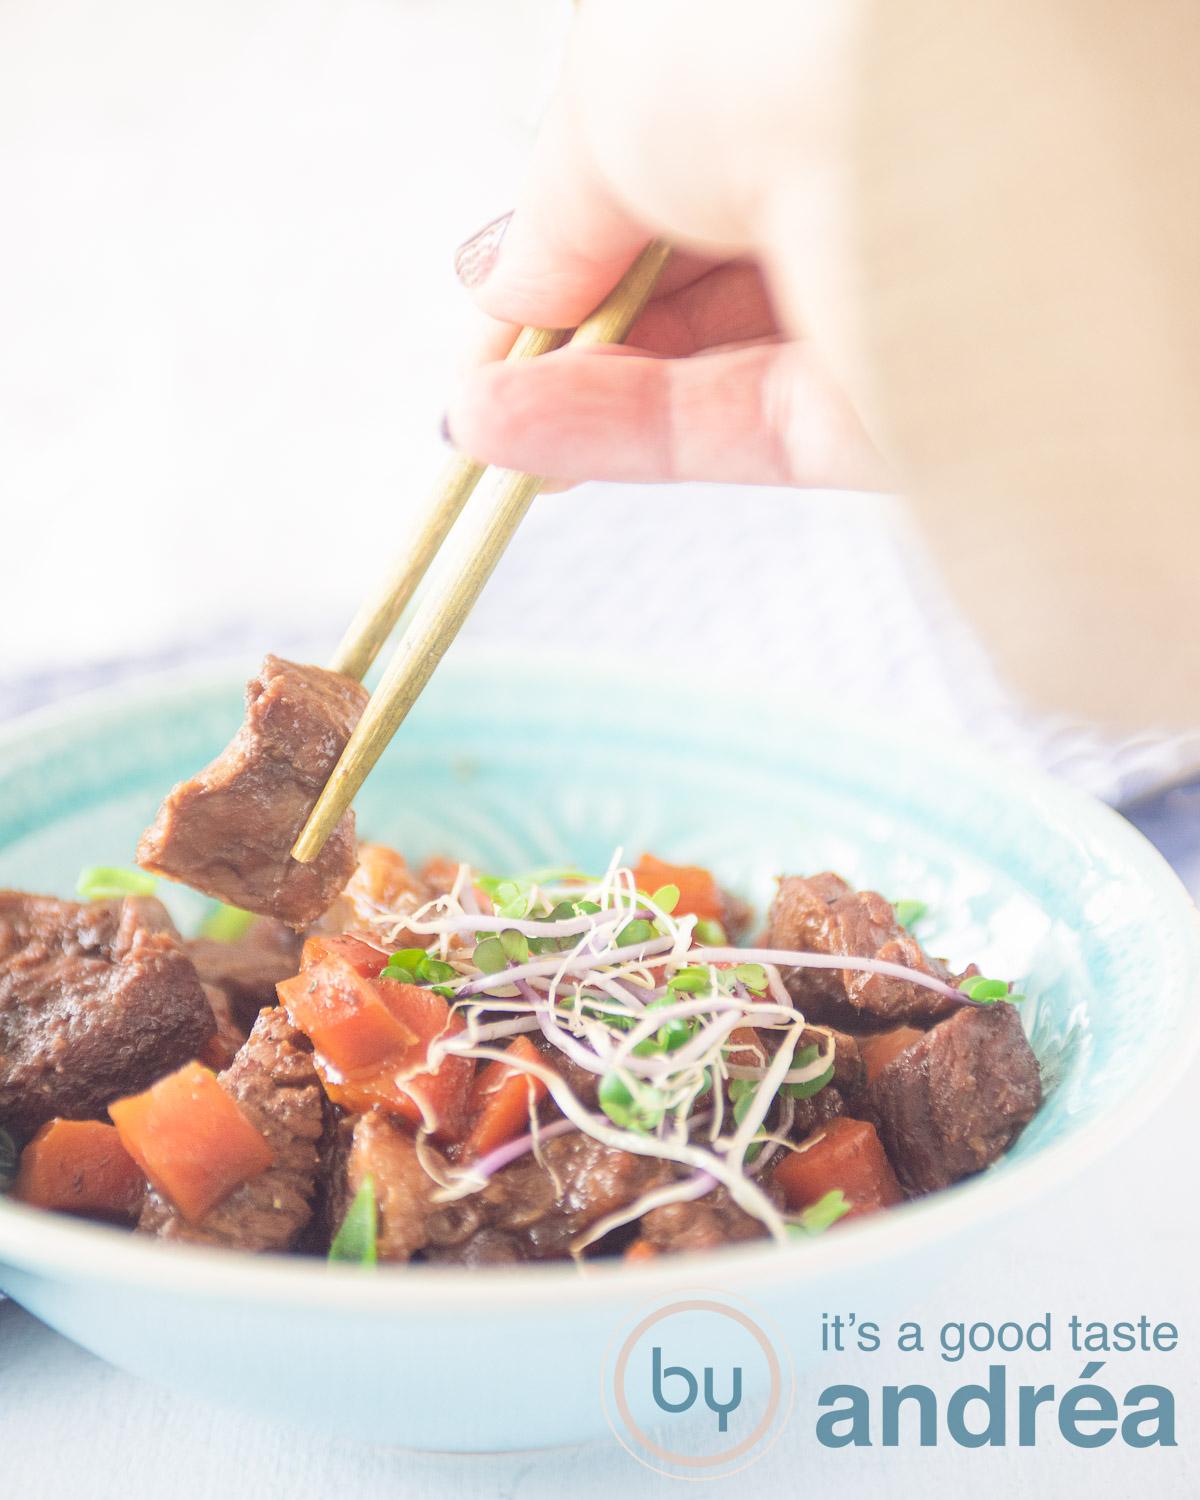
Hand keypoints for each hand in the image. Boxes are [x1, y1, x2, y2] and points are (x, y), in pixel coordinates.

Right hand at [445, 1, 885, 490]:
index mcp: (799, 81)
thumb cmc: (785, 34)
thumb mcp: (613, 98)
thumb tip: (509, 291)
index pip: (673, 182)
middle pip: (690, 287)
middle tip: (481, 376)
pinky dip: (615, 437)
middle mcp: (856, 182)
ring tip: (471, 415)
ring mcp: (880, 304)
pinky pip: (735, 431)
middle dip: (571, 334)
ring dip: (571, 397)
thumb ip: (556, 215)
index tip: (490, 309)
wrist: (937, 106)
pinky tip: (510, 435)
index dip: (569, 250)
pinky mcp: (893, 413)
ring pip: (702, 372)